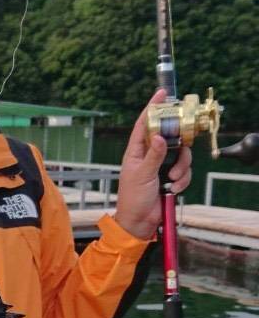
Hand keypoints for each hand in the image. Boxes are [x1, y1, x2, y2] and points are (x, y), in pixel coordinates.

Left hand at [114, 90, 191, 239]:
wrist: (139, 223)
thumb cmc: (132, 199)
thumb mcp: (142, 175)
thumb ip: (153, 156)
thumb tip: (160, 137)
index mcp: (136, 151)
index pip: (145, 123)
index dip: (153, 107)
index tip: (162, 93)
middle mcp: (149, 155)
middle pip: (171, 138)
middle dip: (178, 146)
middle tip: (180, 150)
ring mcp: (161, 166)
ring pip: (181, 156)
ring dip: (180, 169)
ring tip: (171, 181)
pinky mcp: (170, 178)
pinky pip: (184, 172)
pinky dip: (181, 181)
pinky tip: (172, 190)